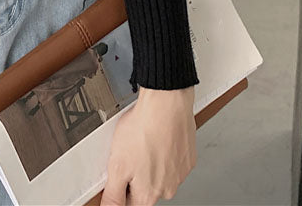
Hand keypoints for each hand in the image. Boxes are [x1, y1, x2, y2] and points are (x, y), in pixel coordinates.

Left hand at [100, 86, 196, 205]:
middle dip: (134, 174)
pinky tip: (155, 138)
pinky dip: (163, 151)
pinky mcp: (187, 158)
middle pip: (144, 189)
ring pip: (158, 174)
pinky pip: (172, 160)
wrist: (166, 105)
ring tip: (142, 141)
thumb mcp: (117, 165)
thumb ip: (113, 193)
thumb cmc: (143, 129)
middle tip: (129, 152)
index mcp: (148, 194)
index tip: (118, 175)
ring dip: (149, 162)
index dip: (120, 188)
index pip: (129, 203)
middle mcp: (167, 189)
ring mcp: (180, 174)